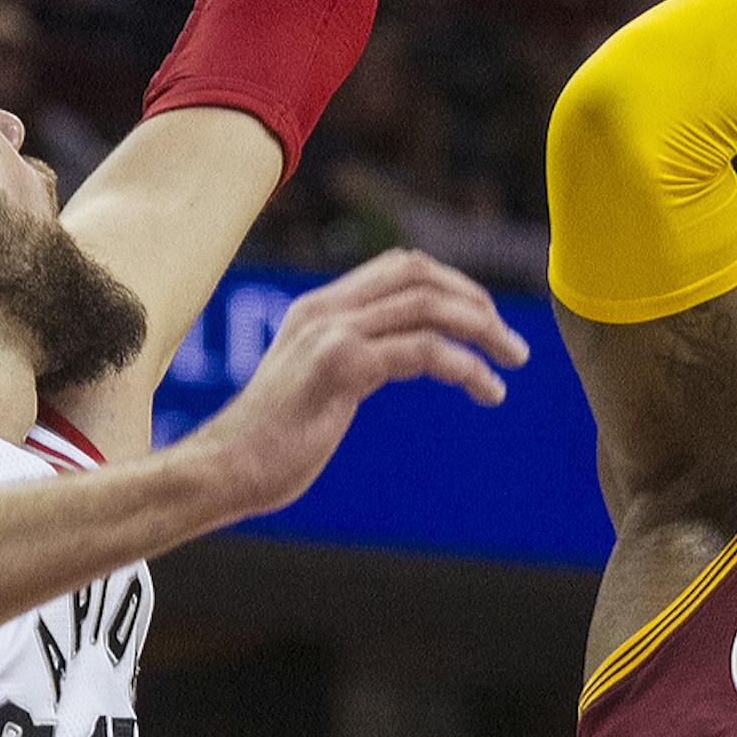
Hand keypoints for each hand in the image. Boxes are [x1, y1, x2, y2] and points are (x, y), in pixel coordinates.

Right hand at [193, 248, 529, 518]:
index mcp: (319, 307)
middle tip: (510, 344)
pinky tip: (487, 391)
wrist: (223, 471)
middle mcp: (325, 309)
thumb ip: (350, 359)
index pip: (401, 266)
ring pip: (429, 307)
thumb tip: (393, 359)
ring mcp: (331, 334)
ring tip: (513, 362)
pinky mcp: (340, 368)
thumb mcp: (315, 384)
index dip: (452, 284)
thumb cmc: (270, 443)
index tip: (484, 320)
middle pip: (421, 274)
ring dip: (484, 330)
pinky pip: (424, 351)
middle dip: (476, 301)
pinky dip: (467, 367)